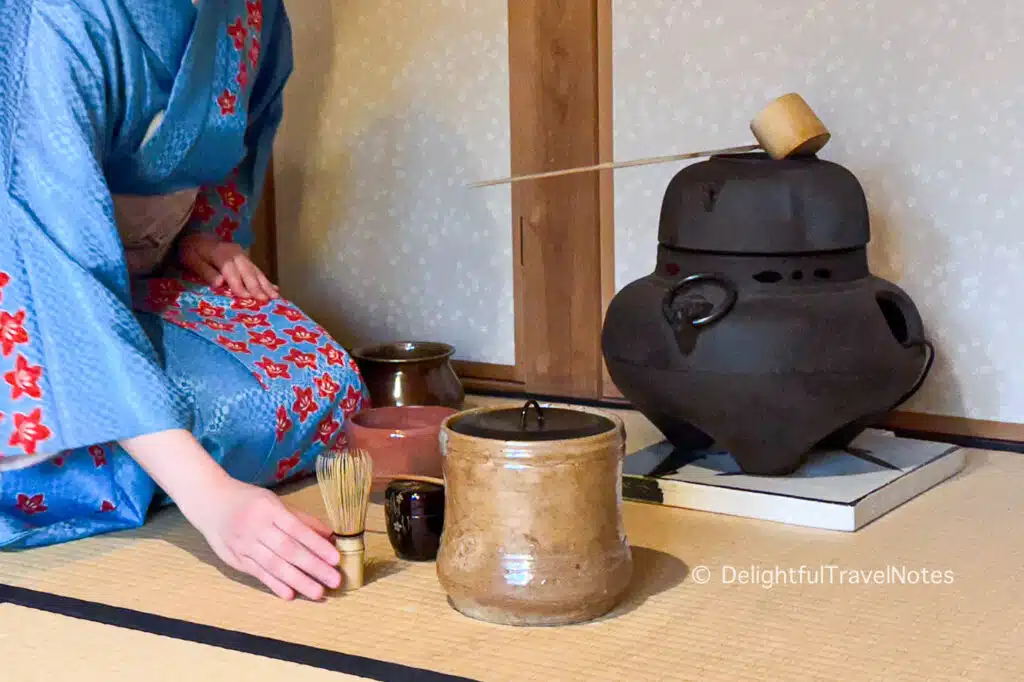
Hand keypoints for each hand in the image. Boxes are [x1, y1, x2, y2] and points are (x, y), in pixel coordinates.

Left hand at [178, 232, 279, 300]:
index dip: (238, 284)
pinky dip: (266, 281)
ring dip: (266, 284)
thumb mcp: (191, 259)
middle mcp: (235, 253)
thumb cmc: (192, 251)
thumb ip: (205, 271)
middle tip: (264, 299)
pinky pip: (257, 271)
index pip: (231, 270)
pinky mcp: (246, 260)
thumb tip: (219, 283)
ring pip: (255, 271)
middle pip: (247, 271)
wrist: (196, 237)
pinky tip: (275, 289)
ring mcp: (243, 256)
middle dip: (256, 286)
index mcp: (220, 252)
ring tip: (275, 296)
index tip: (246, 297)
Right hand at [187, 478, 343, 599]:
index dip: (317, 545)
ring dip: (298, 581)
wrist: (209, 502)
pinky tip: (290, 595)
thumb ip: (301, 519)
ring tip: (318, 592)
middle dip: (313, 567)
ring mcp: (243, 545)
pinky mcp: (235, 559)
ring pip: (274, 566)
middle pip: (288, 550)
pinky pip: (258, 574)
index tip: (336, 559)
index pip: (296, 529)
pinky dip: (274, 585)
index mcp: (268, 509)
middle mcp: (255, 527)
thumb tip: (328, 535)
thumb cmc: (248, 500)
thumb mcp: (274, 502)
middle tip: (334, 581)